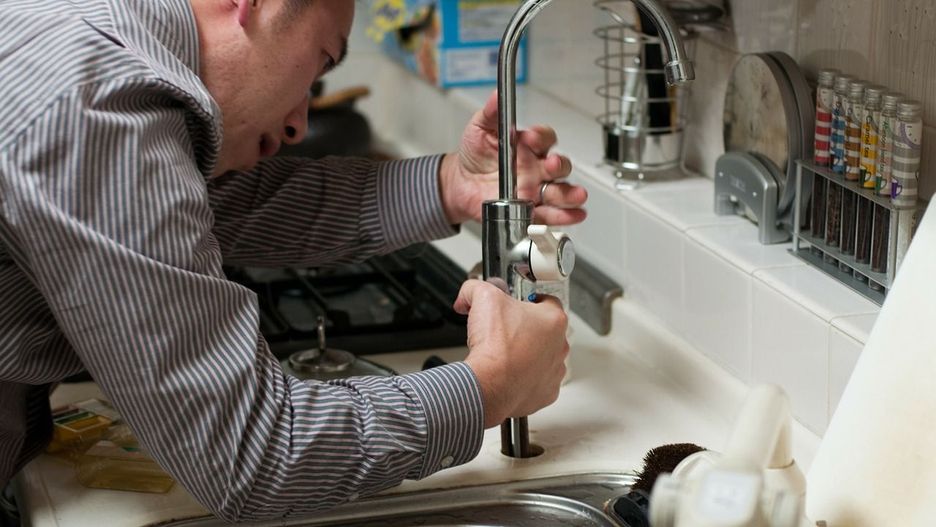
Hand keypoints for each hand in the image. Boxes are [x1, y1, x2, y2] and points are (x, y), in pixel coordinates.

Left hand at [439, 91, 587, 224]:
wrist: (460, 184)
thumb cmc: (475, 155)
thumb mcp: (480, 129)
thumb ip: (491, 113)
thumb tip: (497, 95)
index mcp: (528, 146)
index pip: (545, 138)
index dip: (541, 137)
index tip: (530, 138)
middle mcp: (537, 168)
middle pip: (559, 166)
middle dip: (558, 166)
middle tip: (550, 166)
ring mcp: (536, 190)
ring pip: (561, 191)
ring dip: (570, 194)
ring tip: (575, 195)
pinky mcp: (531, 210)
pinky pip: (552, 214)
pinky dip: (565, 216)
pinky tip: (574, 214)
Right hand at [454, 279, 568, 427]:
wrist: (489, 385)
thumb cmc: (495, 346)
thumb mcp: (482, 298)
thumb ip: (476, 288)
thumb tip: (468, 294)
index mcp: (554, 320)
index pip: (547, 301)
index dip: (528, 300)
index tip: (516, 305)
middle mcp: (560, 346)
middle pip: (545, 330)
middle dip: (525, 329)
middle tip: (504, 330)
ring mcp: (555, 371)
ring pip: (543, 357)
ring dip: (527, 355)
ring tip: (505, 354)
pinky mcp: (546, 393)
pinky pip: (537, 381)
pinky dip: (524, 378)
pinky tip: (508, 374)